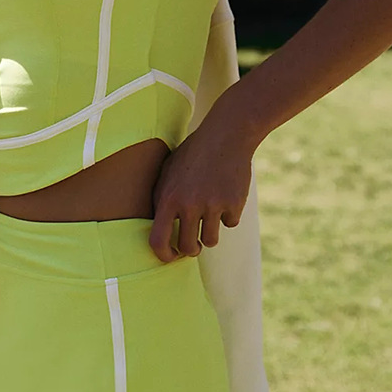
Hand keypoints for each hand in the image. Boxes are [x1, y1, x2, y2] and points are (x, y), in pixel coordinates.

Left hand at [147, 120, 252, 262]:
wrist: (225, 135)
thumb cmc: (192, 154)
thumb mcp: (168, 172)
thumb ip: (161, 200)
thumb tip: (157, 228)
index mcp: (168, 198)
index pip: (157, 241)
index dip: (163, 255)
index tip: (171, 256)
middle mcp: (189, 204)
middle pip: (188, 247)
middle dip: (192, 249)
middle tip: (195, 245)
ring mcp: (212, 205)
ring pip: (211, 240)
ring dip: (210, 234)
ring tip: (210, 218)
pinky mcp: (234, 203)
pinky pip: (231, 223)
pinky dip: (230, 215)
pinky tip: (227, 196)